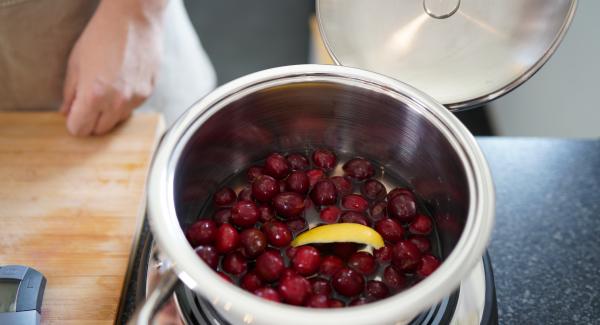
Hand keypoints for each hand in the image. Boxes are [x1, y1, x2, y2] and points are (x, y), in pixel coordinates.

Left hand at [60, 0, 164, 135]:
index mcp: (94, 95)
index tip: (74, 115)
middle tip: (88, 104)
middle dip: (91, 121)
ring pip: (118, 120)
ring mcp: (135, 98)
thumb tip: (66, 110)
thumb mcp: (76, 62)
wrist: (135, 19)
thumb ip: (70, 91)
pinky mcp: (149, 92)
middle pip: (100, 130)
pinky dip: (125, 102)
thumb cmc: (103, 34)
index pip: (80, 129)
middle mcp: (117, 102)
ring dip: (109, 112)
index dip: (74, 123)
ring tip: (107, 89)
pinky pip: (133, 108)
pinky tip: (122, 82)